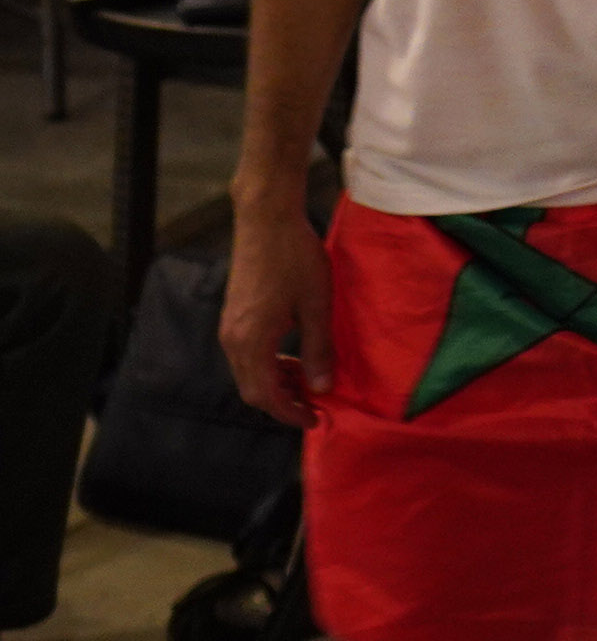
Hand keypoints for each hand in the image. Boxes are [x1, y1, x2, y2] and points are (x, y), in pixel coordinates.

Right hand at [219, 198, 326, 429]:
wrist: (266, 219)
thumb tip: (322, 387)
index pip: (265, 395)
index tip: (315, 420)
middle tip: (315, 406)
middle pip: (253, 389)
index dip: (290, 413)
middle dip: (283, 403)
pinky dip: (270, 364)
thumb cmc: (295, 257)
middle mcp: (232, 339)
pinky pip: (247, 354)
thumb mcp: (317, 305)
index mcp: (251, 341)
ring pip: (249, 372)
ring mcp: (229, 327)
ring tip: (310, 383)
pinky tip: (294, 357)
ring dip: (277, 383)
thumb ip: (319, 349)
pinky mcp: (233, 316)